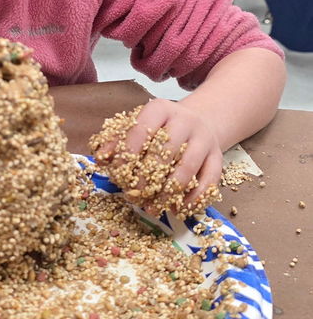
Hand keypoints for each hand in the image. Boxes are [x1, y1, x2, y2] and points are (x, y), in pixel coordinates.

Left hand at [98, 98, 222, 213]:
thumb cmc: (161, 129)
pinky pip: (209, 180)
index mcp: (160, 110)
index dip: (128, 153)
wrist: (200, 122)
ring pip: (187, 168)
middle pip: (165, 150)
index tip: (118, 174)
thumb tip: (100, 158)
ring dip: (168, 192)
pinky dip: (194, 198)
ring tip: (152, 208)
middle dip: (147, 177)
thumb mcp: (140, 126)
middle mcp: (185, 121)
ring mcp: (204, 139)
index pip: (142, 129)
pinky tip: (178, 209)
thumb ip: (118, 140)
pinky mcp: (218, 157)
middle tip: (134, 195)